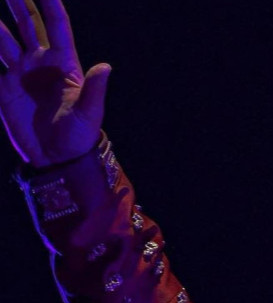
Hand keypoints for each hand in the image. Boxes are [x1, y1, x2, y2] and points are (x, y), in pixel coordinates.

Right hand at [0, 0, 109, 165]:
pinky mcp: (4, 88)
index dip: (48, 1)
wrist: (58, 160)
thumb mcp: (89, 115)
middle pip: (26, 22)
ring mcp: (20, 73)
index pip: (55, 25)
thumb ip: (94, 90)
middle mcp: (40, 63)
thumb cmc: (79, 138)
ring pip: (1, 37)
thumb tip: (106, 67)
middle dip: (16, 0)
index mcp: (63, 64)